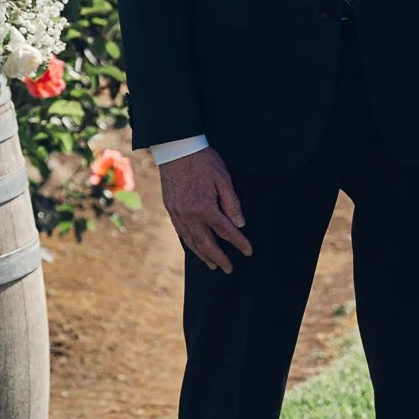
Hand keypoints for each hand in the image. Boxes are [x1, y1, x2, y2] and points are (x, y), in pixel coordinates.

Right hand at [158, 146, 251, 272]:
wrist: (176, 149)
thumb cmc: (203, 161)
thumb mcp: (223, 179)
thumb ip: (232, 203)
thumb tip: (240, 224)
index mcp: (205, 208)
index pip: (226, 231)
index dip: (239, 243)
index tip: (248, 252)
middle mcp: (189, 216)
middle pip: (206, 243)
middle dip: (219, 258)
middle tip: (229, 269)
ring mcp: (178, 214)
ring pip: (191, 241)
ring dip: (203, 255)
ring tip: (213, 265)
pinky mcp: (170, 210)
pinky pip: (181, 233)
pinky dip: (190, 244)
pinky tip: (196, 247)